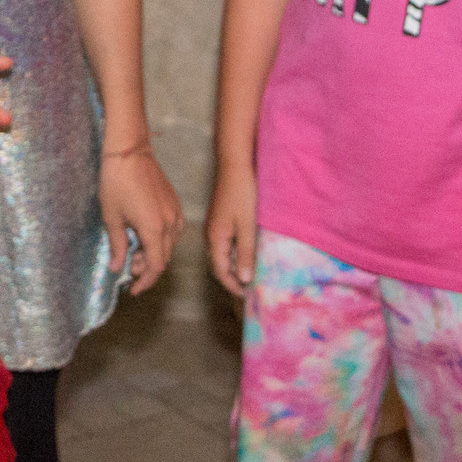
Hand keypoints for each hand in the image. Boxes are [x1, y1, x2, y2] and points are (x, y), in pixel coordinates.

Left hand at [101, 146, 182, 295]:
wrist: (129, 151)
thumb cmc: (117, 182)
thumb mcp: (112, 217)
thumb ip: (118, 245)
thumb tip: (117, 268)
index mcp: (154, 229)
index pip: (155, 266)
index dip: (145, 281)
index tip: (133, 289)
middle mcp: (170, 223)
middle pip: (163, 258)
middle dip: (146, 268)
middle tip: (127, 267)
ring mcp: (175, 212)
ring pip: (169, 245)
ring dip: (153, 253)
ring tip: (133, 250)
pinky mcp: (175, 204)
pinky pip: (172, 231)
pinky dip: (159, 239)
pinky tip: (143, 235)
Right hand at [207, 160, 259, 296]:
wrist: (234, 165)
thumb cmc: (242, 193)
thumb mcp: (247, 226)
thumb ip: (246, 254)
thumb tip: (244, 279)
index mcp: (215, 238)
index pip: (220, 271)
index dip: (233, 286)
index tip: (248, 296)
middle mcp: (211, 235)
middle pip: (218, 265)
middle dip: (232, 279)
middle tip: (250, 289)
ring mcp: (214, 226)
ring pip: (222, 254)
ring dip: (234, 266)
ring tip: (251, 274)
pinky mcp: (220, 219)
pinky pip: (224, 244)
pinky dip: (234, 254)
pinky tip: (246, 253)